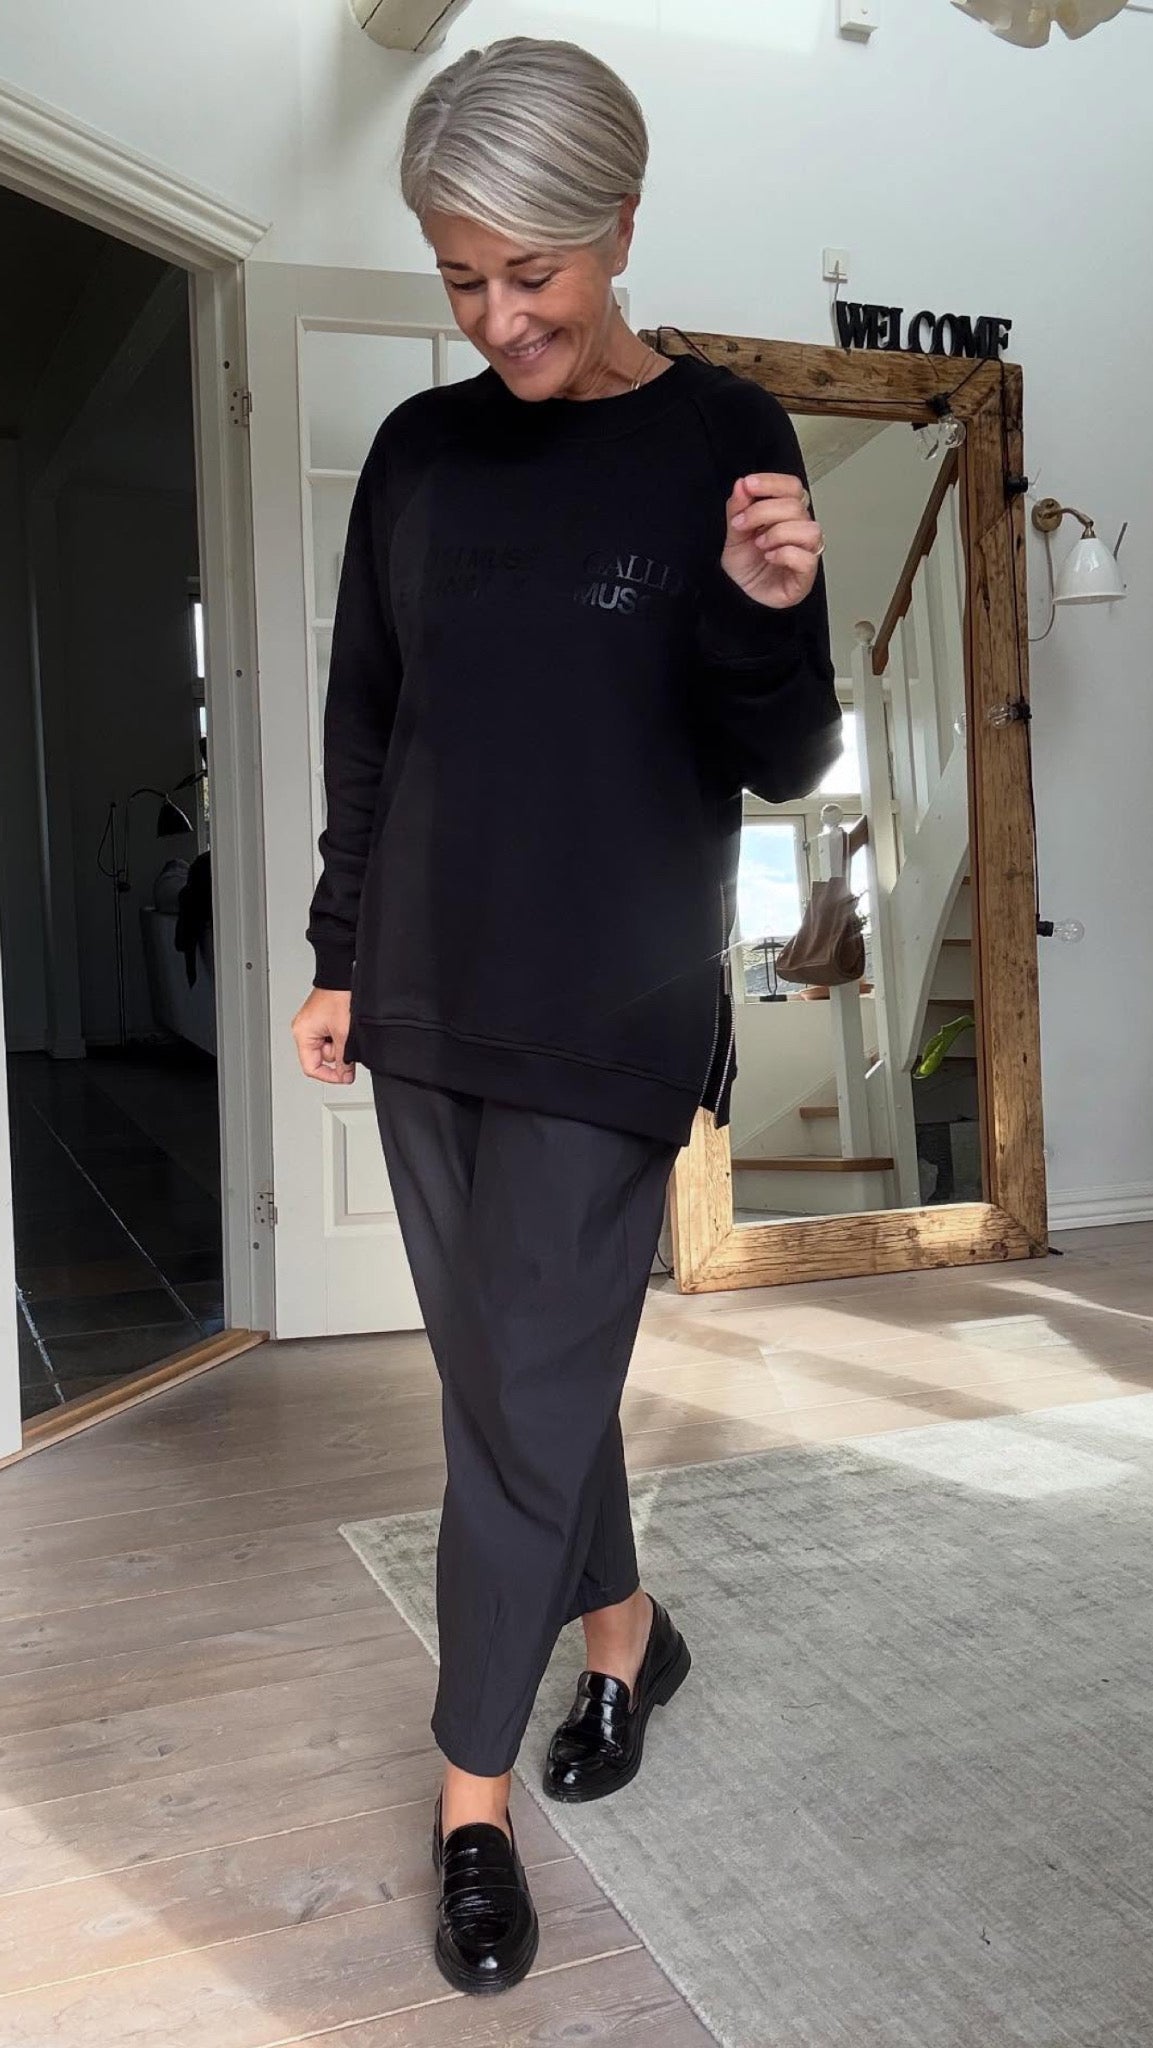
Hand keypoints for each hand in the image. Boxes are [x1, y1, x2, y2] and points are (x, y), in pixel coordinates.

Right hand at [292, 986, 355, 1084]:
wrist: (341, 977)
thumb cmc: (338, 997)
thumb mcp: (343, 1033)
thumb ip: (344, 1058)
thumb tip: (345, 1076)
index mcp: (302, 1034)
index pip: (311, 1068)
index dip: (329, 1076)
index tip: (344, 1077)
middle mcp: (302, 1030)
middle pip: (320, 1057)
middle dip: (337, 1053)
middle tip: (346, 1040)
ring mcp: (310, 1025)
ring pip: (327, 1048)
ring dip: (338, 1043)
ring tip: (344, 1027)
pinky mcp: (318, 1020)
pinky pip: (328, 1037)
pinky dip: (338, 1035)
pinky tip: (342, 1024)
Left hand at [721, 472, 824, 609]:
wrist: (741, 596)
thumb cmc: (746, 565)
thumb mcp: (735, 533)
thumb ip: (738, 509)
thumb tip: (741, 486)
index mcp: (786, 514)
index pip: (792, 487)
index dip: (772, 482)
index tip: (748, 484)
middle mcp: (800, 529)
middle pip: (795, 506)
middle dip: (762, 511)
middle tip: (741, 524)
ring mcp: (807, 552)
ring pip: (808, 529)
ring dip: (778, 533)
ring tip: (760, 544)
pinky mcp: (806, 575)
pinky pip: (807, 558)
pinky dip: (785, 554)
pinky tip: (770, 557)